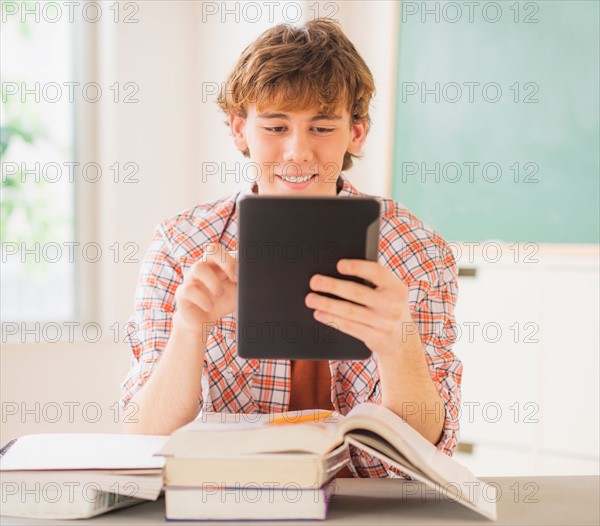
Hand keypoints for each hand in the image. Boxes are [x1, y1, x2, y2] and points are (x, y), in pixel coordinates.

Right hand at [173, 243, 236, 336]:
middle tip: (235, 278)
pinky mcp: (182, 293)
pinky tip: (209, 307)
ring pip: (198, 267)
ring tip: (219, 294)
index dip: (237, 259)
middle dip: (226, 261)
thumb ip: (245, 281)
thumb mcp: (237, 291)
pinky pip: (188, 289)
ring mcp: (191, 278)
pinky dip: (202, 298)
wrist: (202, 320)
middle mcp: (204, 267)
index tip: (244, 275)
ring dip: (213, 282)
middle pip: (212, 249)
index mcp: (218, 264)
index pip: (227, 250)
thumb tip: (256, 276)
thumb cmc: (221, 301)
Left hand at [305, 259, 419, 359]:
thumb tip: (336, 271)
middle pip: (358, 292)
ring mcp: (385, 323)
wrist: (404, 341)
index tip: (338, 265)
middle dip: (333, 286)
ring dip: (327, 304)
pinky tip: (319, 313)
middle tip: (314, 281)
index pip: (377, 272)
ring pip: (350, 311)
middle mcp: (393, 305)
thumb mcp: (388, 293)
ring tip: (311, 299)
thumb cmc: (387, 308)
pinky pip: (350, 327)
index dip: (357, 267)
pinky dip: (332, 319)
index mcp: (397, 287)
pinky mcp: (376, 338)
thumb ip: (372, 282)